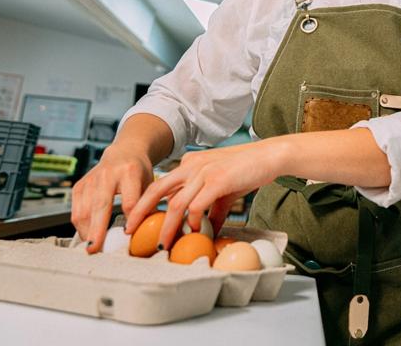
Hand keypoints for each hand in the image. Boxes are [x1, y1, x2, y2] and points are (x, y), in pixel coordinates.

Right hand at [71, 144, 153, 252]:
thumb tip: (151, 232)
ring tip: (92, 247)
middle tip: (96, 249)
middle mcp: (107, 175)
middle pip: (101, 206)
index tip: (128, 236)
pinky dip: (80, 226)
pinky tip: (87, 236)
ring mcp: (91, 180)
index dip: (129, 220)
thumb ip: (149, 205)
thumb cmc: (139, 171)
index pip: (129, 201)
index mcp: (130, 172)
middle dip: (97, 230)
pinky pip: (75, 210)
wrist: (124, 152)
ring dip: (86, 232)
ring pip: (84, 211)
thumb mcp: (150, 183)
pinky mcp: (79, 186)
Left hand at [123, 140, 281, 249]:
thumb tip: (206, 230)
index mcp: (189, 164)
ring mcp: (203, 172)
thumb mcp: (223, 189)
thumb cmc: (248, 170)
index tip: (136, 221)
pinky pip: (197, 205)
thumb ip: (211, 208)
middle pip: (156, 191)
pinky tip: (197, 231)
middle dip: (139, 212)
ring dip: (167, 226)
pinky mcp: (217, 180)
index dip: (145, 204)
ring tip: (163, 244)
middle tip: (130, 231)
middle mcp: (191, 165)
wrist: (270, 155)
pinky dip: (194, 221)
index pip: (160, 185)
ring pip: (175, 203)